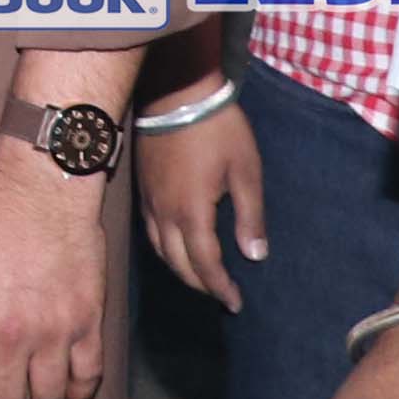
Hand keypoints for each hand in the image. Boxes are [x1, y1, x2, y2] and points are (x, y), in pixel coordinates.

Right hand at [137, 100, 264, 310]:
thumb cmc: (218, 130)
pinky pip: (151, 233)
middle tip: (222, 295)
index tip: (235, 303)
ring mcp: (150, 203)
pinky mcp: (143, 191)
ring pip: (161, 251)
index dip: (219, 287)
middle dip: (201, 284)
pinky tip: (178, 247)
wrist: (177, 94)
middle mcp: (165, 214)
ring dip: (181, 270)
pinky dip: (166, 250)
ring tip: (202, 278)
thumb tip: (254, 256)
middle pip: (178, 264)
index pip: (204, 264)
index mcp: (192, 213)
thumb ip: (250, 216)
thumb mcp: (245, 171)